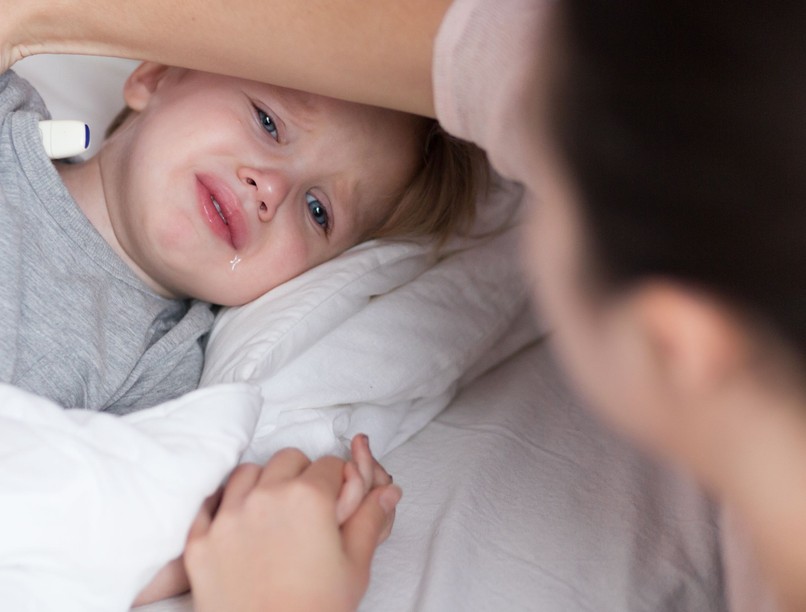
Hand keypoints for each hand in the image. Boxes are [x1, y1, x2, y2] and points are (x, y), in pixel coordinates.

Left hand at [184, 446, 401, 611]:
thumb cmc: (318, 610)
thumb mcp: (355, 566)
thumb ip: (371, 519)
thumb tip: (389, 491)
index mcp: (310, 498)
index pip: (329, 464)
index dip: (338, 482)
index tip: (337, 502)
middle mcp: (266, 496)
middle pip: (288, 459)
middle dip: (302, 476)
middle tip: (308, 509)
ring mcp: (228, 517)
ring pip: (247, 473)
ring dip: (263, 484)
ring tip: (273, 515)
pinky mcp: (200, 540)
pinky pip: (209, 503)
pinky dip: (223, 507)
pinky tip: (238, 524)